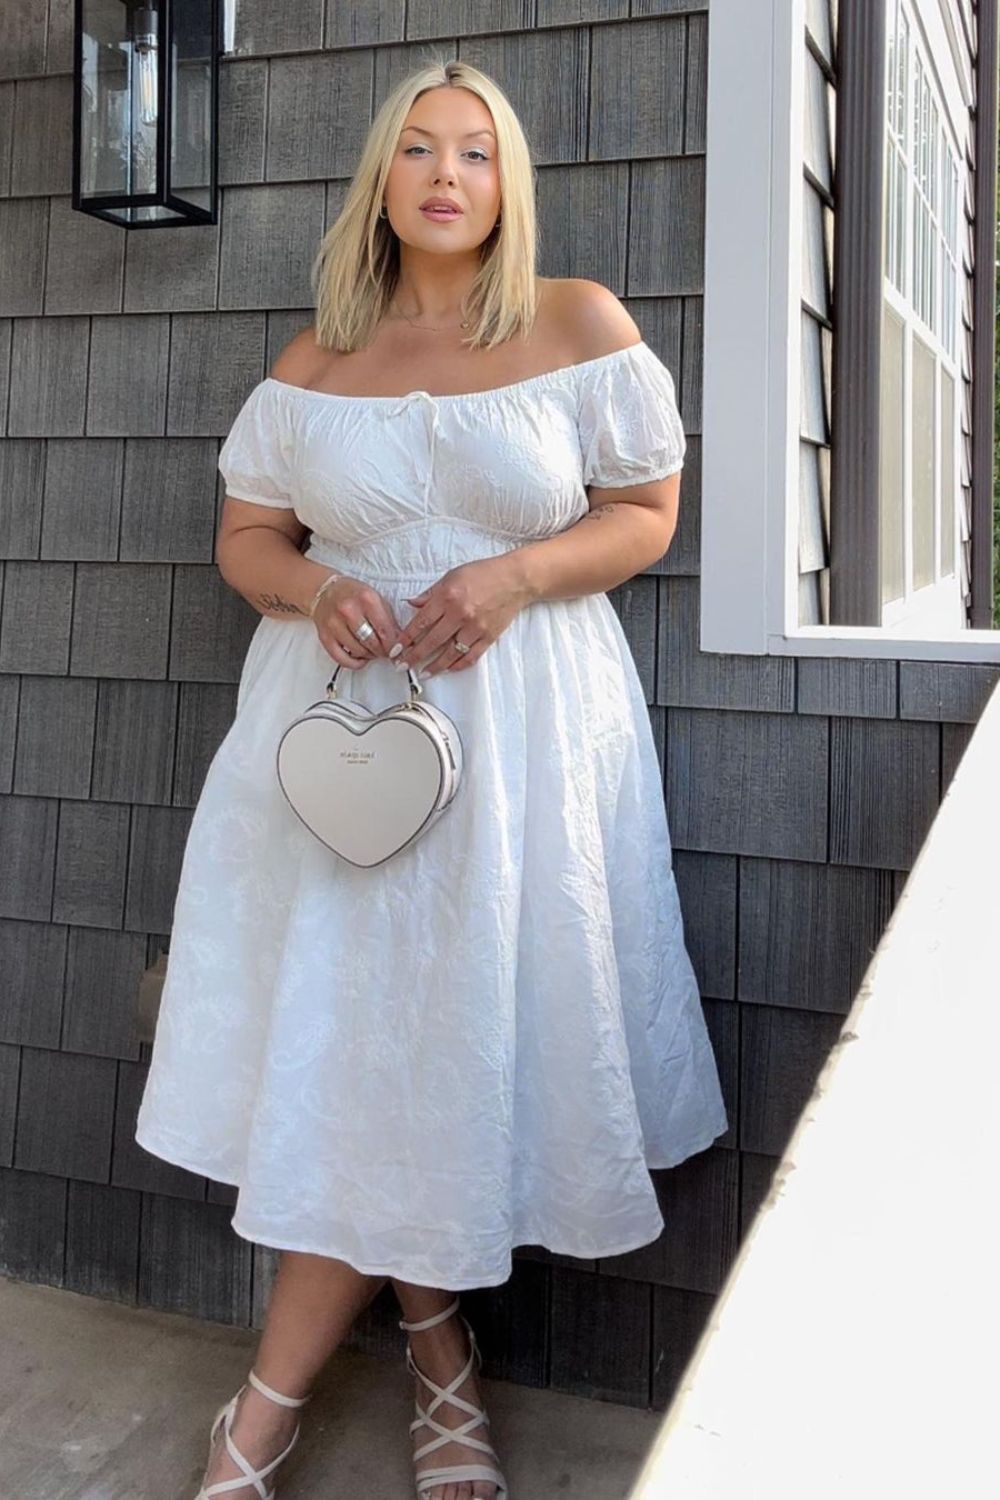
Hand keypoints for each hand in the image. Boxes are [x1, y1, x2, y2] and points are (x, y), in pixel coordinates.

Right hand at [311, 575, 401, 668]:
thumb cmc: (351, 594)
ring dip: (369, 655)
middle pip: (372, 642)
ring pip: (358, 651)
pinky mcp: (324, 636)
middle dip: (382, 651)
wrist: (324, 591)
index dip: (393, 644)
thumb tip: (399, 639)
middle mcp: (348, 610)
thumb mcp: (375, 597)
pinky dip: (353, 663)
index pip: (385, 630)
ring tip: (373, 651)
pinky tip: (360, 659)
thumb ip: (388, 618)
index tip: (396, 649)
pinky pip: (341, 658)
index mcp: (366, 599)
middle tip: (386, 651)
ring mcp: (334, 624)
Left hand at [394, 556, 531, 675]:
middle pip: (432, 641)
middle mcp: (460, 614)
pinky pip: (471, 656)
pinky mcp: (489, 636)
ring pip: (450, 653)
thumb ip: (431, 593)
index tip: (396, 649)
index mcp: (447, 597)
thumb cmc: (483, 574)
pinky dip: (459, 665)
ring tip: (423, 674)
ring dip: (435, 666)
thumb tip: (411, 604)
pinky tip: (449, 669)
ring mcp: (475, 628)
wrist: (515, 579)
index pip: (420, 622)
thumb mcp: (451, 576)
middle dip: (414, 656)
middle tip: (401, 666)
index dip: (406, 638)